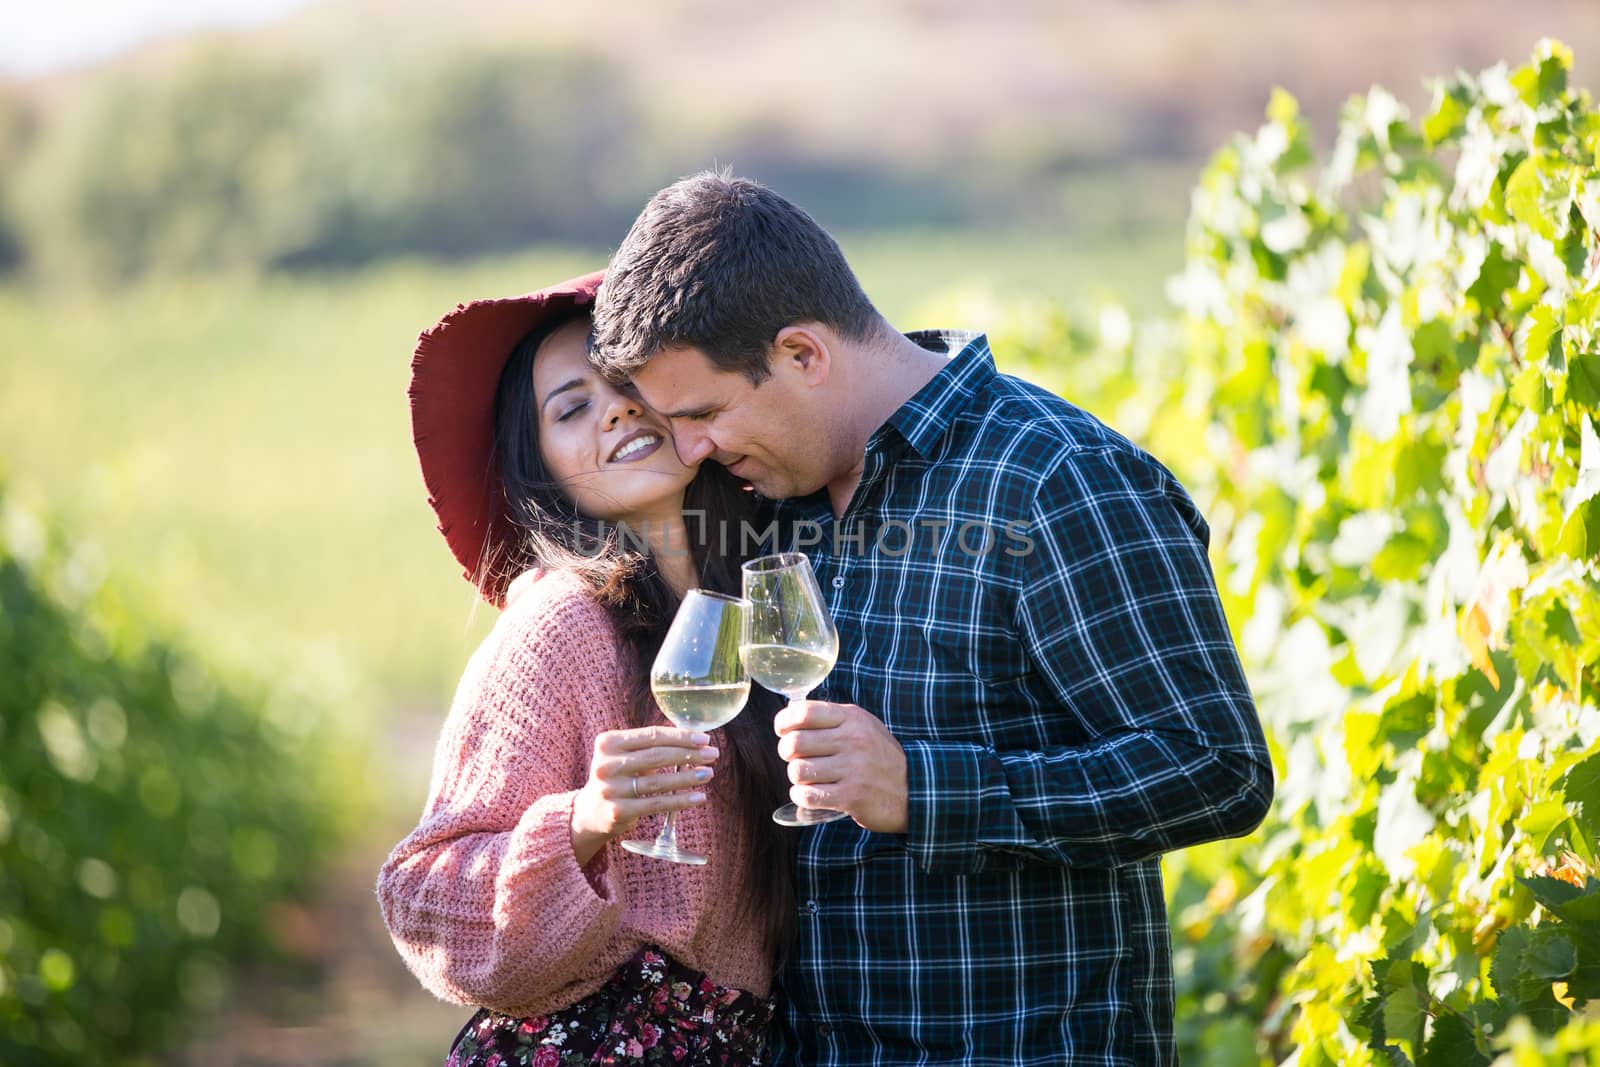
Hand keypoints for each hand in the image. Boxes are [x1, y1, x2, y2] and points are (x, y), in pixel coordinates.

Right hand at [570, 726, 718, 865]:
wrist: (590, 812)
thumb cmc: (618, 776)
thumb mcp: (625, 755)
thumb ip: (651, 745)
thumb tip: (695, 740)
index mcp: (608, 742)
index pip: (652, 736)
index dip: (681, 737)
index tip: (705, 739)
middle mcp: (606, 765)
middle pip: (656, 756)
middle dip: (689, 754)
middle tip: (712, 754)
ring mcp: (610, 789)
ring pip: (658, 781)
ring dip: (688, 777)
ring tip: (709, 773)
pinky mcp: (618, 812)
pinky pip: (656, 804)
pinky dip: (680, 800)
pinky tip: (698, 797)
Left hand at [774, 701, 907, 833]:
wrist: (914, 789)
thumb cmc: (880, 756)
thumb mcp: (864, 726)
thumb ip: (833, 719)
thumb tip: (792, 716)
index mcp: (852, 719)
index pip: (804, 713)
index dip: (784, 721)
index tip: (782, 730)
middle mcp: (852, 741)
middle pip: (795, 743)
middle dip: (786, 752)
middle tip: (795, 758)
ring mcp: (852, 770)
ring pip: (798, 771)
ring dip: (796, 777)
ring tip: (807, 778)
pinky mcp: (851, 797)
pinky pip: (808, 795)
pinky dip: (802, 796)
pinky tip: (811, 793)